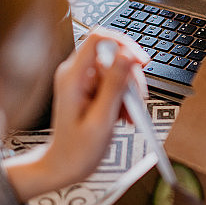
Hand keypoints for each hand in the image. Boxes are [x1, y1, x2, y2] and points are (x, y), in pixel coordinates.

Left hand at [4, 28, 148, 200]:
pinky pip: (114, 83)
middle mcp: (75, 73)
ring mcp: (82, 80)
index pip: (99, 38)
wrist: (65, 166)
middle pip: (113, 56)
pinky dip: (123, 98)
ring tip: (126, 116)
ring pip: (117, 71)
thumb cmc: (77, 150)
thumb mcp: (101, 119)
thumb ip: (114, 85)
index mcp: (73, 76)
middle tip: (135, 103)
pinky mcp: (90, 88)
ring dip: (128, 93)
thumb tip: (127, 56)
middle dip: (129, 78)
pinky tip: (121, 116)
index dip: (124, 44)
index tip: (140, 61)